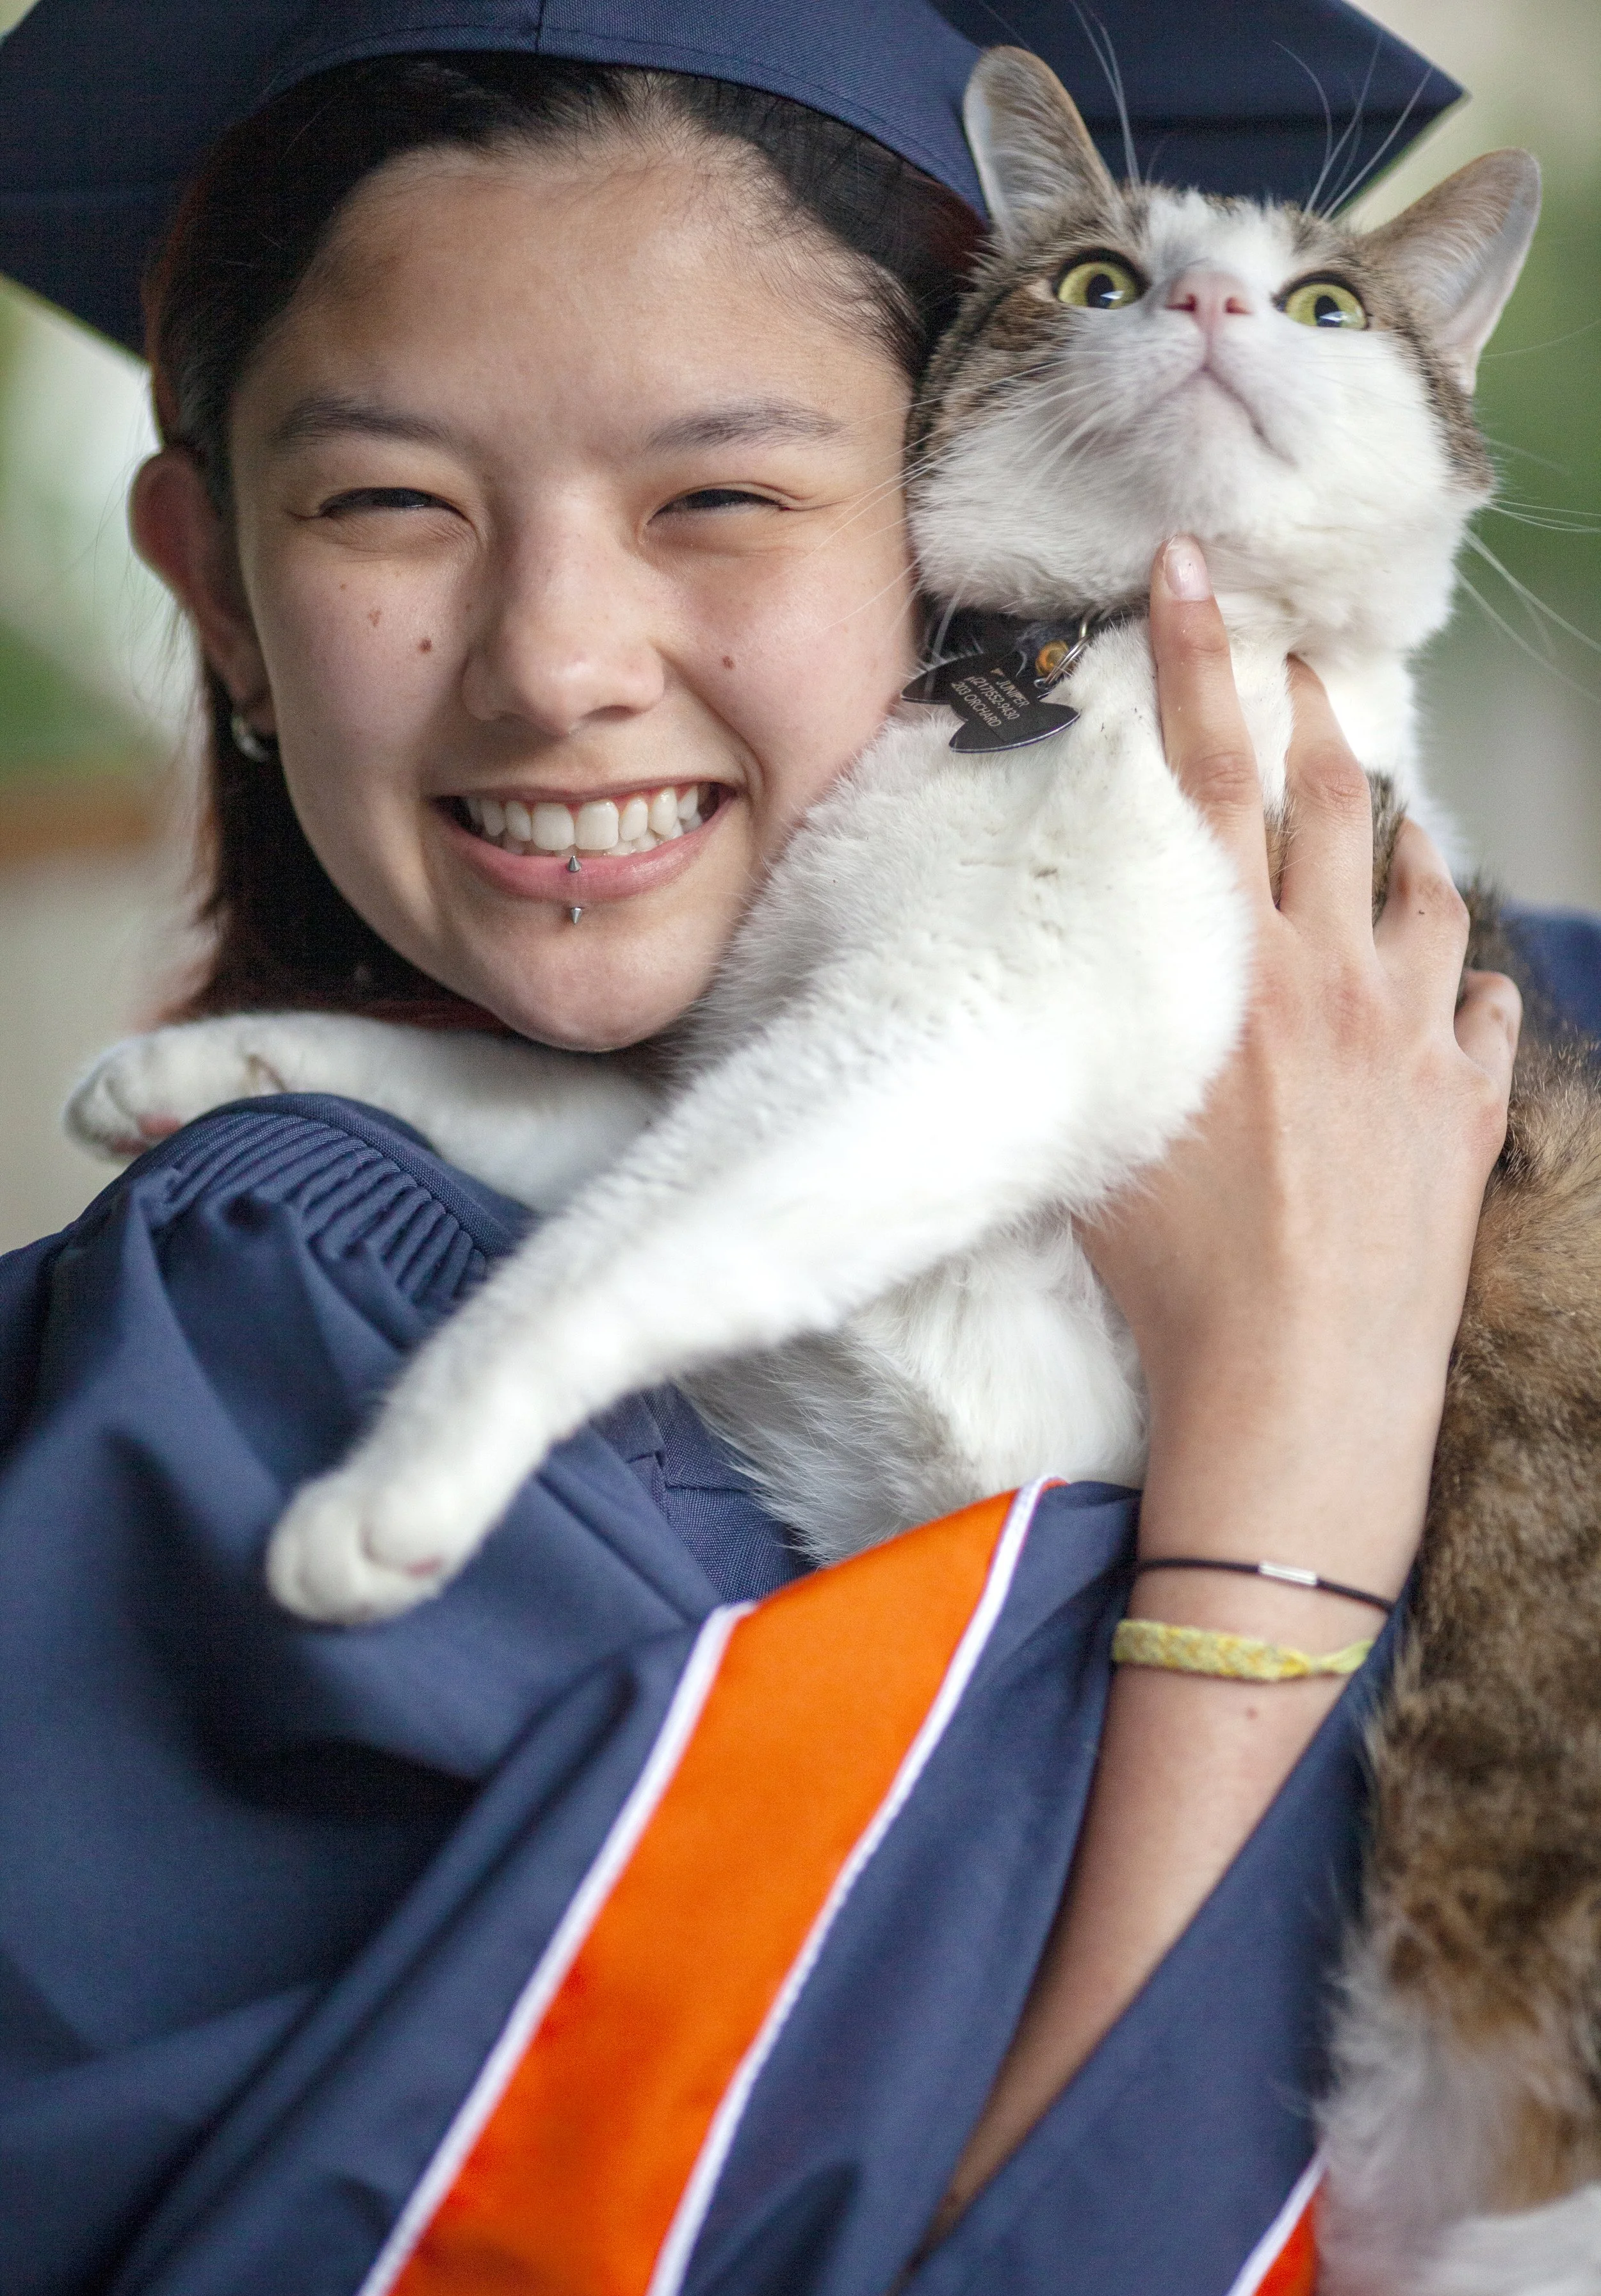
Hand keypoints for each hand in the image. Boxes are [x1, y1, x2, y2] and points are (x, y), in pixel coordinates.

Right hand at [1083, 535, 1519, 1610]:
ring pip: (1425, 891)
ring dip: (1399, 844)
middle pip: (1328, 801)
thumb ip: (1089, 1033)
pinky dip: (1462, 981)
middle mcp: (1330, 980)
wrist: (1297, 1387)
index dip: (1198, 661)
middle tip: (1308, 666)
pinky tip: (1446, 989)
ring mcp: (1413, 1038)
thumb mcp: (1093, 1137)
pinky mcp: (1465, 1108)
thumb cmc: (1173, 1281)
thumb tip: (1062, 973)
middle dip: (1315, 714)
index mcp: (1229, 974)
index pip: (1208, 777)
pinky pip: (1482, 1006)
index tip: (1192, 570)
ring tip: (1384, 828)